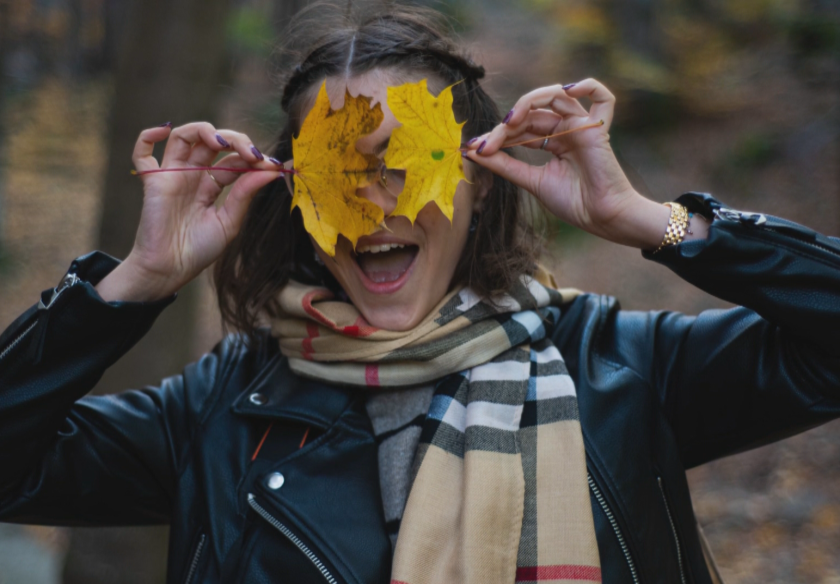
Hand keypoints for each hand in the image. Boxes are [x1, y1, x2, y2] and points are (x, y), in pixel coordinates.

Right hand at [96, 122, 281, 301]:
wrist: (170, 269)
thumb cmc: (199, 250)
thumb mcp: (229, 222)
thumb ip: (245, 195)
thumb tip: (271, 171)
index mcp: (213, 185)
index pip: (234, 160)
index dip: (253, 158)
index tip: (273, 166)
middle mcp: (193, 175)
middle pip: (213, 142)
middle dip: (235, 140)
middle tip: (252, 153)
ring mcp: (173, 175)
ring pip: (183, 137)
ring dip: (203, 131)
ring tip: (221, 143)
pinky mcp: (154, 182)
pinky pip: (143, 153)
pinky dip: (148, 136)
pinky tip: (164, 130)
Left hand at [464, 79, 682, 248]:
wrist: (600, 218)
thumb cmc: (573, 203)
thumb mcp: (531, 181)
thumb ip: (504, 164)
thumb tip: (473, 151)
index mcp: (552, 141)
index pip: (520, 128)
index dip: (496, 135)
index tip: (472, 148)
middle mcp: (566, 129)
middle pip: (531, 114)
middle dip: (504, 127)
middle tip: (485, 145)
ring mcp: (581, 125)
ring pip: (553, 97)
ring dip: (527, 104)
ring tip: (509, 122)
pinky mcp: (596, 128)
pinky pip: (600, 97)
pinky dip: (586, 86)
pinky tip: (566, 91)